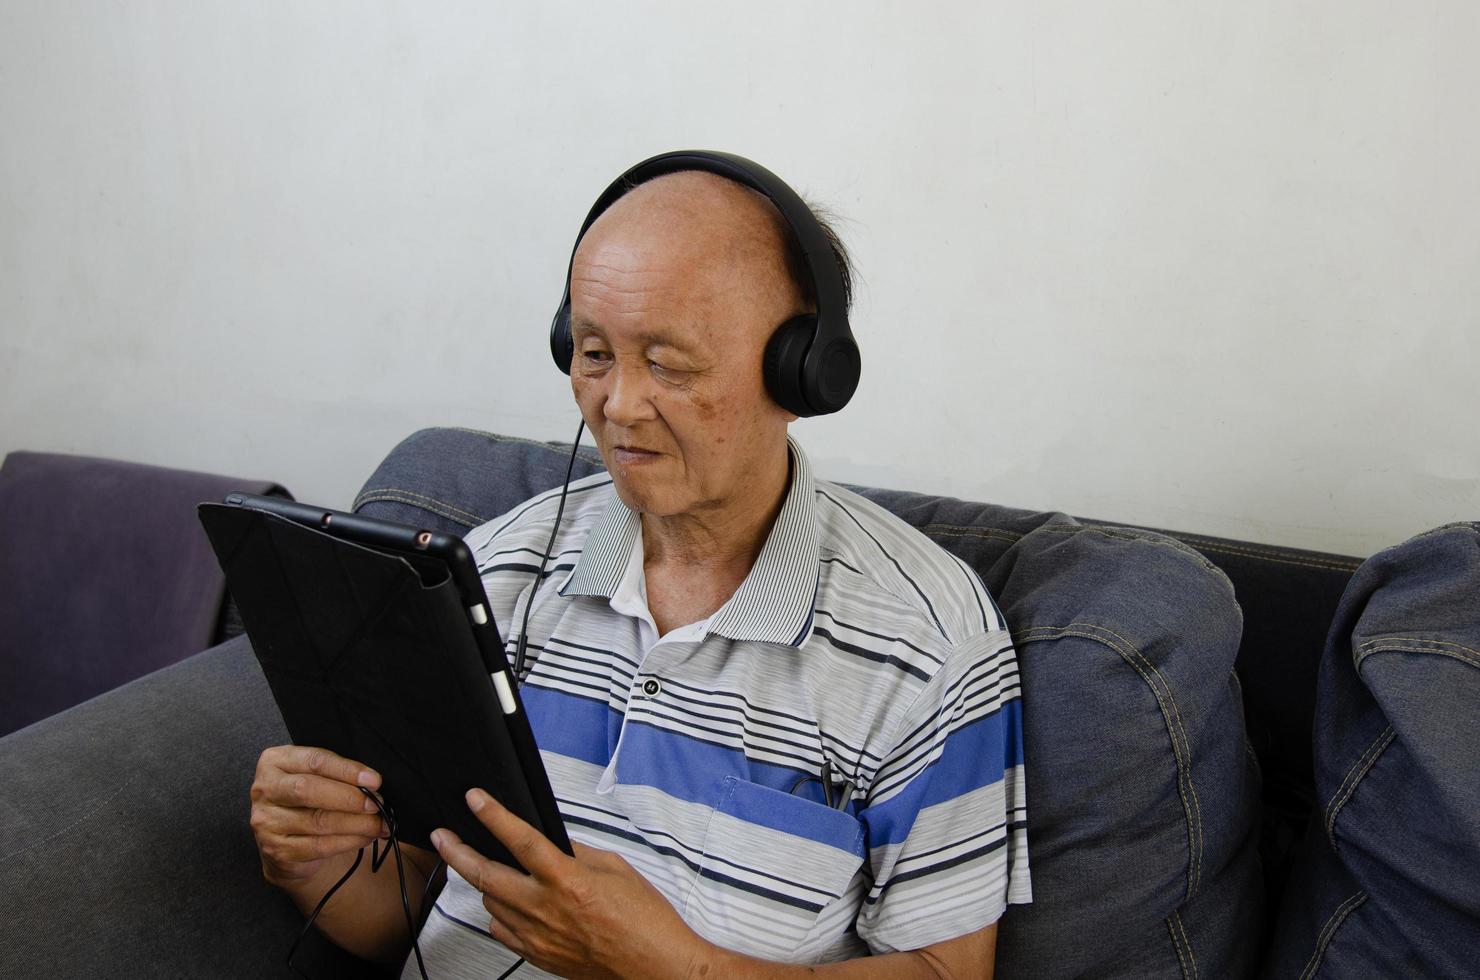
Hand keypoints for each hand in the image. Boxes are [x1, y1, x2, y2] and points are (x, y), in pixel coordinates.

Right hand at [248, 745, 387, 886]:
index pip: (314, 761)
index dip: (347, 770)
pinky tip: (365, 837)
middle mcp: (264, 789)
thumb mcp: (318, 776)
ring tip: (378, 823)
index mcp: (275, 761)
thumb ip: (337, 774)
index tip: (374, 780)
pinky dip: (347, 842)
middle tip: (376, 804)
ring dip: (355, 824)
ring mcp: (266, 821)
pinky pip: (317, 846)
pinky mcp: (276, 849)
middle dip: (349, 797)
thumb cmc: (309, 799)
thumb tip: (372, 783)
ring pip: (317, 821)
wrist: (288, 837)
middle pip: (308, 789)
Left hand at [431, 788, 703, 979]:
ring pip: (490, 903)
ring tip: (488, 869)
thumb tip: (553, 844)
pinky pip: (502, 931)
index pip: (520, 839)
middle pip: (485, 875)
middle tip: (444, 837)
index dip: (493, 815)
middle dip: (457, 852)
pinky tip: (508, 905)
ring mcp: (538, 936)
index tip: (475, 799)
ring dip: (484, 883)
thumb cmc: (645, 921)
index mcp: (567, 880)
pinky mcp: (538, 956)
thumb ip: (577, 854)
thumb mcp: (615, 869)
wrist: (654, 966)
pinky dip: (499, 914)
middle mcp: (546, 909)